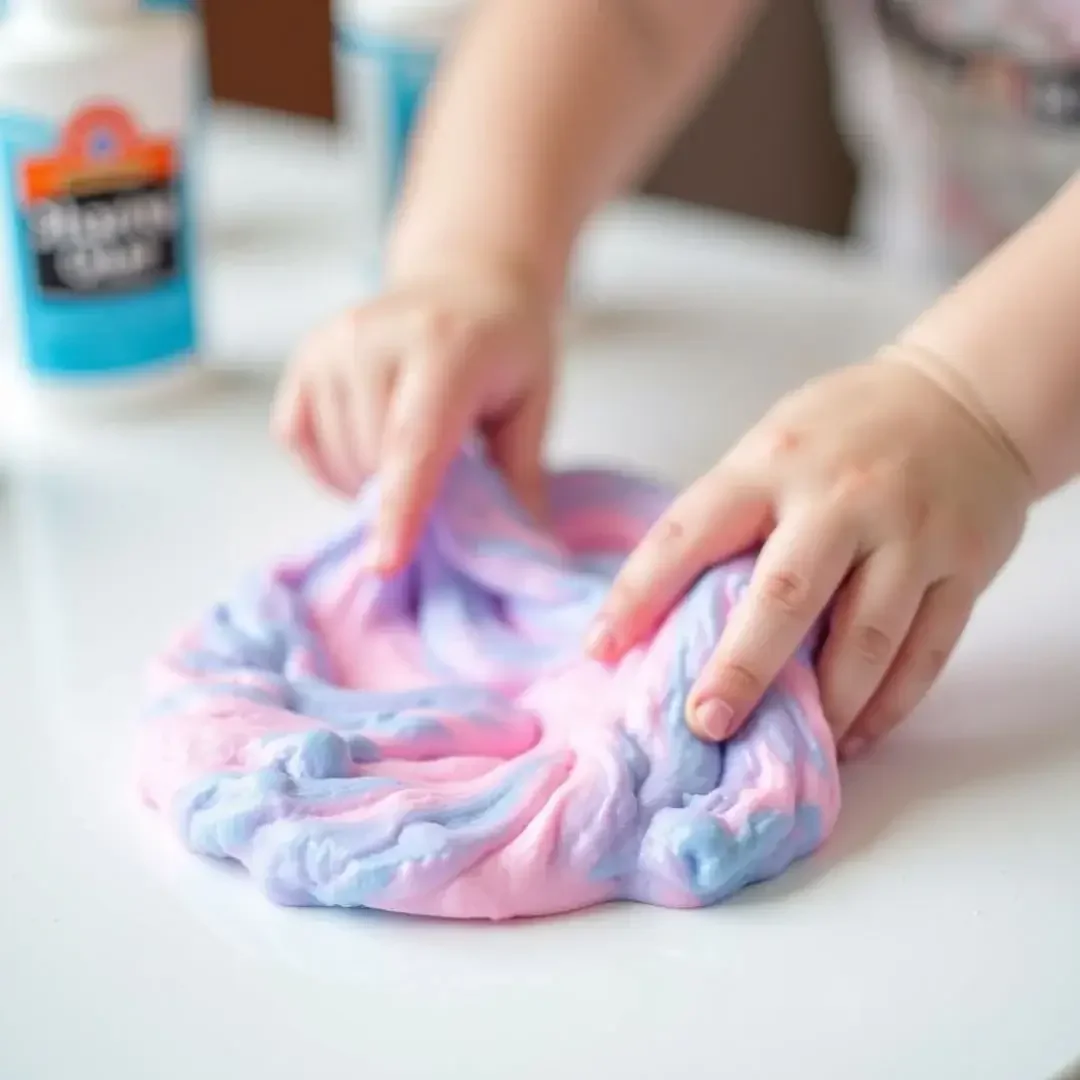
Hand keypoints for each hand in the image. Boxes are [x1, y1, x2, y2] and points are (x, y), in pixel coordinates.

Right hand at [272, 261, 555, 573]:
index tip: (384, 564)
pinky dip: (332, 463)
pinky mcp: (304, 356)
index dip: (400, 508)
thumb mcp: (532, 403)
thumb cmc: (505, 349)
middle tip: (448, 472)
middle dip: (405, 494)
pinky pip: (299, 441)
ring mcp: (331, 345)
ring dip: (370, 480)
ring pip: (336, 458)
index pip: (413, 442)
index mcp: (444, 348)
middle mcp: (374, 339)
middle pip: (372, 461)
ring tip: (413, 448)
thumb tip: (523, 550)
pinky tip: (371, 444)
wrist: (466, 283)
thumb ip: (520, 475)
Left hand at [587, 348, 1034, 757]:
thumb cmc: (846, 428)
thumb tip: (669, 608)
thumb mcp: (774, 446)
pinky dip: (888, 705)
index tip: (601, 647)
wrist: (965, 395)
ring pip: (866, 639)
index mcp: (773, 462)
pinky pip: (924, 652)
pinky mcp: (964, 566)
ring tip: (797, 746)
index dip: (639, 592)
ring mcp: (910, 533)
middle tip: (704, 723)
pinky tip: (856, 733)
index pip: (691, 532)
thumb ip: (732, 515)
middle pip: (784, 596)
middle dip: (741, 669)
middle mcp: (840, 498)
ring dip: (827, 704)